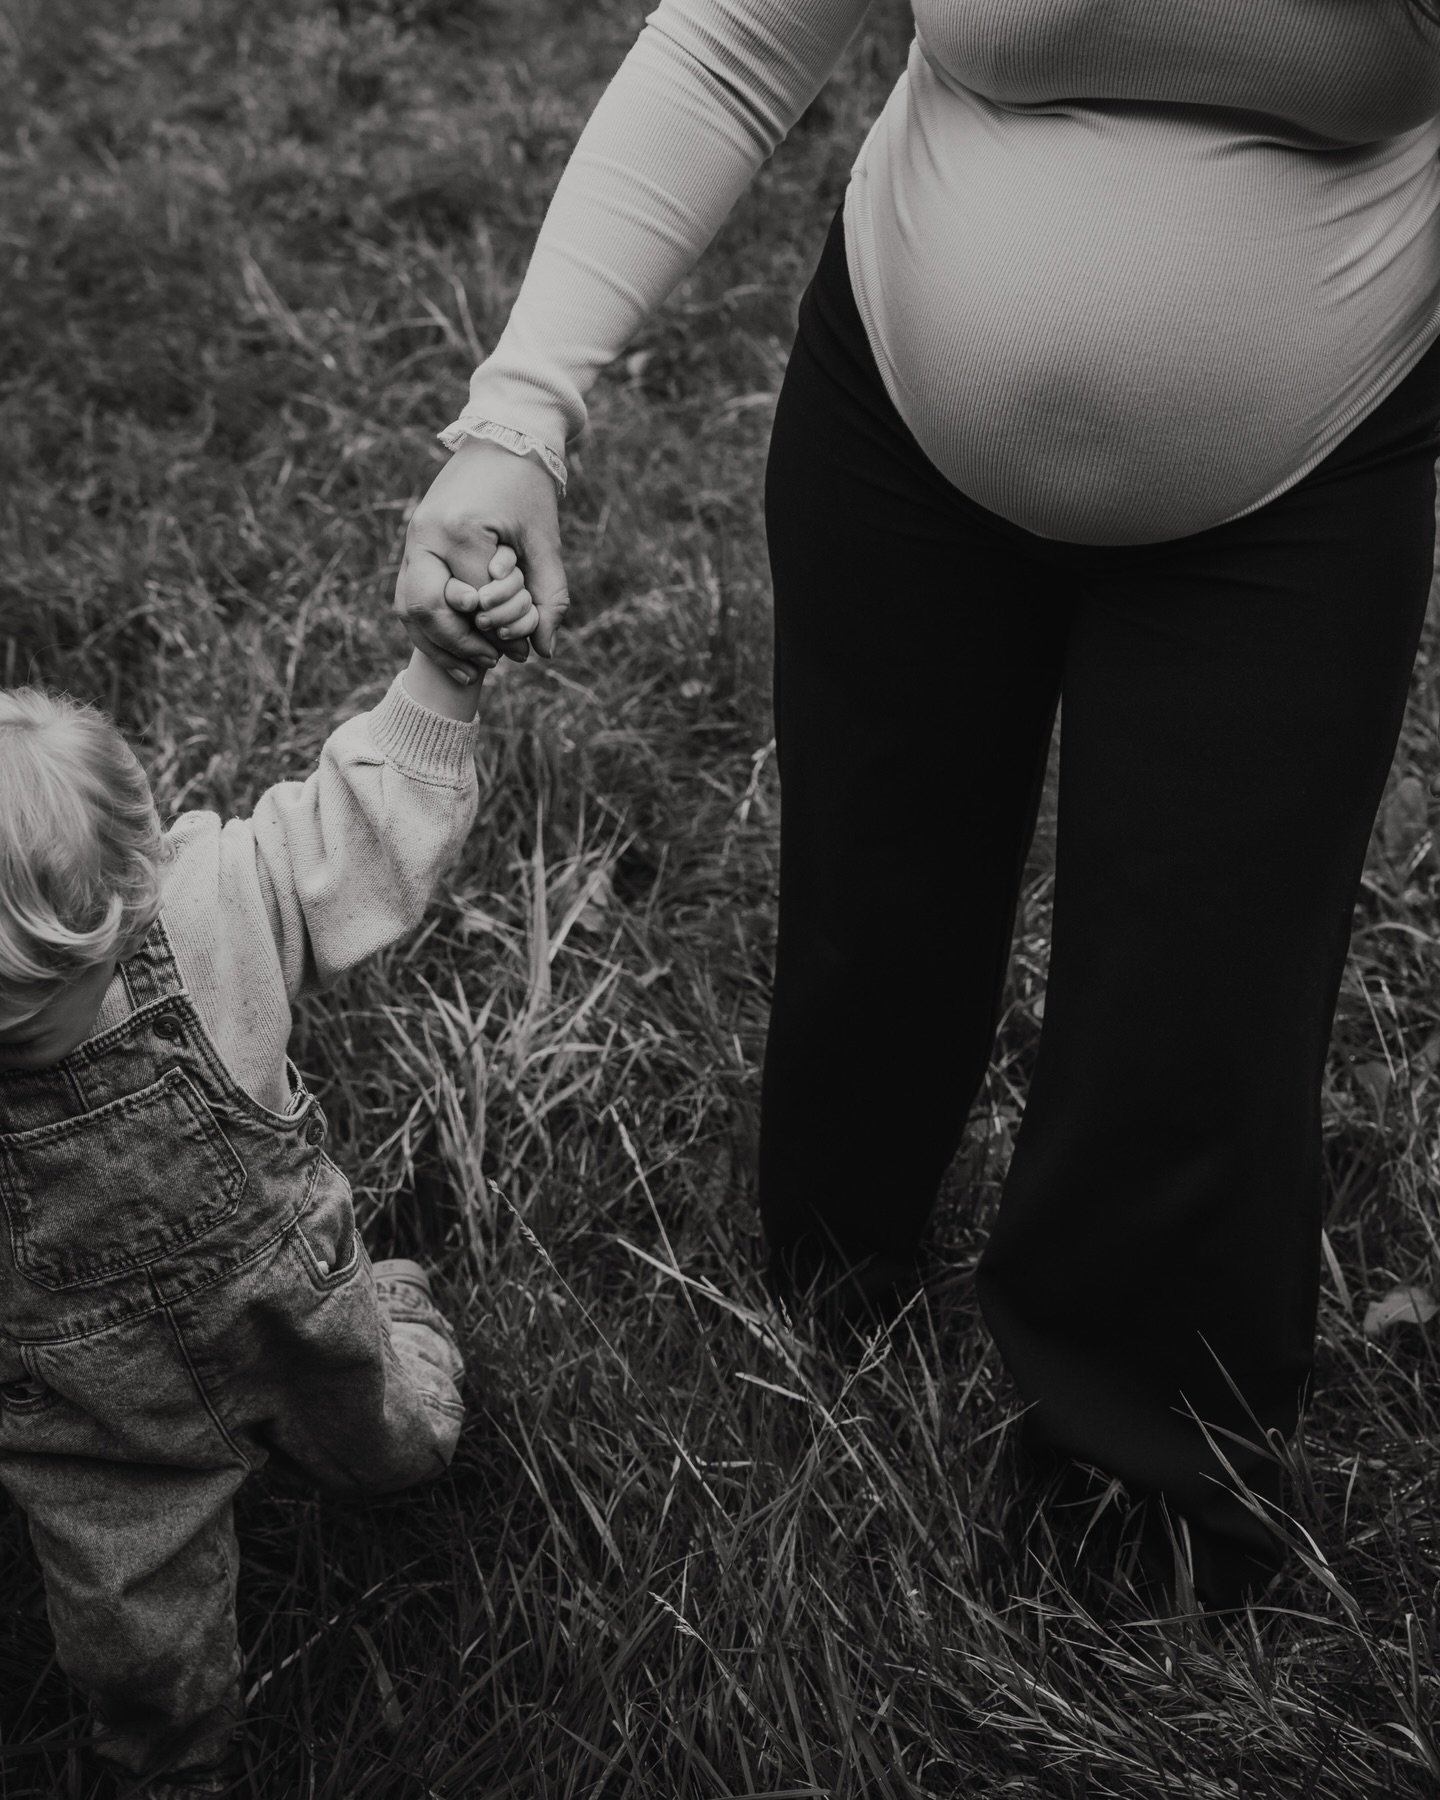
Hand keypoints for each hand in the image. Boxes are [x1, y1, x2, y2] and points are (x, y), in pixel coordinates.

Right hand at [395, 436, 570, 680]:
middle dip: (459, 644)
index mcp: (461, 530)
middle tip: (491, 662)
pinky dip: (426, 626)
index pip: (477, 602)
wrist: (501, 437)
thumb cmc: (528, 488)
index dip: (499, 633)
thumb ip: (549, 596)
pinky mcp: (411, 541)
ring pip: (408, 608)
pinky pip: (407, 595)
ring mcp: (412, 537)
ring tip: (470, 667)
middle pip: (428, 609)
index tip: (519, 654)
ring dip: (436, 643)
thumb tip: (544, 651)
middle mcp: (426, 534)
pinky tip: (451, 648)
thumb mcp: (545, 542)